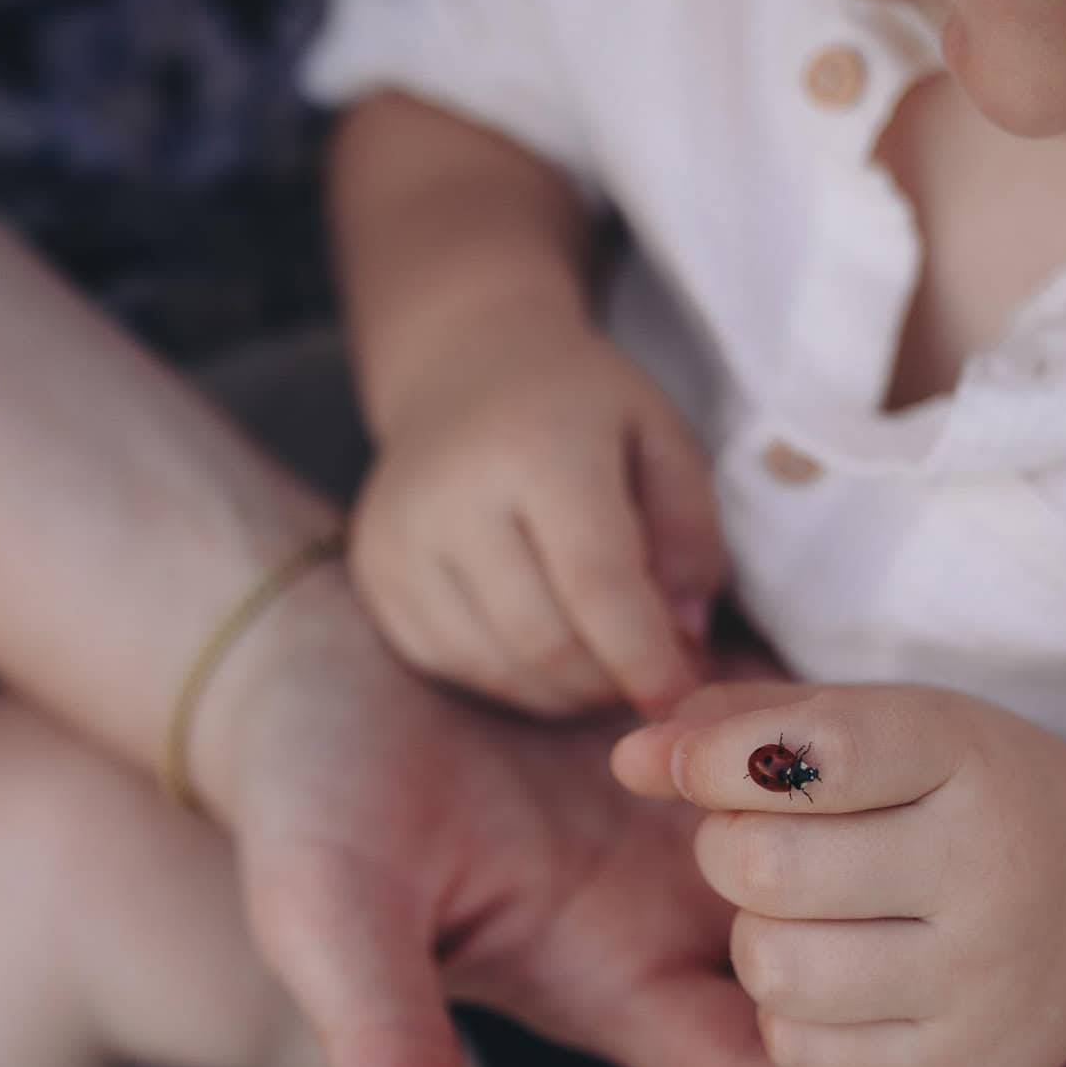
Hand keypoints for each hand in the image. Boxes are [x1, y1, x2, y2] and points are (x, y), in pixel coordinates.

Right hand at [194, 579, 1065, 1066]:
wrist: (305, 664)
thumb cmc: (308, 795)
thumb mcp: (336, 916)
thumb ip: (380, 1052)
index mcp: (615, 991)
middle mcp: (685, 938)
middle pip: (870, 1030)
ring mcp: (711, 849)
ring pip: (889, 923)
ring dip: (1002, 962)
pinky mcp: (723, 761)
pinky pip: (854, 801)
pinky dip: (938, 828)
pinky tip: (1037, 838)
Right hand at [350, 320, 724, 719]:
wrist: (463, 369)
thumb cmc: (580, 409)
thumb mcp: (661, 437)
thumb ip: (690, 532)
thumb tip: (685, 634)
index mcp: (537, 449)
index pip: (596, 582)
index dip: (646, 658)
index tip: (684, 697)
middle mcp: (452, 496)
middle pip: (544, 642)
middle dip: (611, 681)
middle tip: (653, 670)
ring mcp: (399, 541)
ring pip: (497, 669)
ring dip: (566, 690)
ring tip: (606, 656)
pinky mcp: (375, 578)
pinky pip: (454, 668)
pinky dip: (515, 679)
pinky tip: (546, 642)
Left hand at [615, 682, 1065, 1066]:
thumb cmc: (956, 793)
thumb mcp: (875, 724)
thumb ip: (746, 725)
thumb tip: (630, 757)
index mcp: (966, 753)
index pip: (809, 753)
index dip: (720, 758)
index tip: (692, 765)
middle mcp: (995, 867)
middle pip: (765, 868)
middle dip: (728, 850)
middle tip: (760, 843)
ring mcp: (991, 979)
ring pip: (775, 968)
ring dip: (758, 938)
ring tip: (804, 914)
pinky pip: (805, 1056)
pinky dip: (789, 1017)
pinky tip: (834, 977)